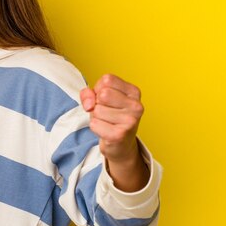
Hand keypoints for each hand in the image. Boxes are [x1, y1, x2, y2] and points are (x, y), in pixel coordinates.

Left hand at [80, 74, 148, 190]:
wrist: (120, 145)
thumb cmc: (110, 117)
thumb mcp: (99, 99)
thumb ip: (89, 93)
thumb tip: (89, 104)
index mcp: (134, 92)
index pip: (106, 79)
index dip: (99, 89)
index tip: (107, 100)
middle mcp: (136, 105)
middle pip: (102, 94)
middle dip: (97, 104)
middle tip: (106, 113)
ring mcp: (130, 121)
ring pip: (97, 110)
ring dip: (96, 117)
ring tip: (107, 122)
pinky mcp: (120, 135)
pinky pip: (94, 124)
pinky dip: (95, 128)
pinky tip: (106, 131)